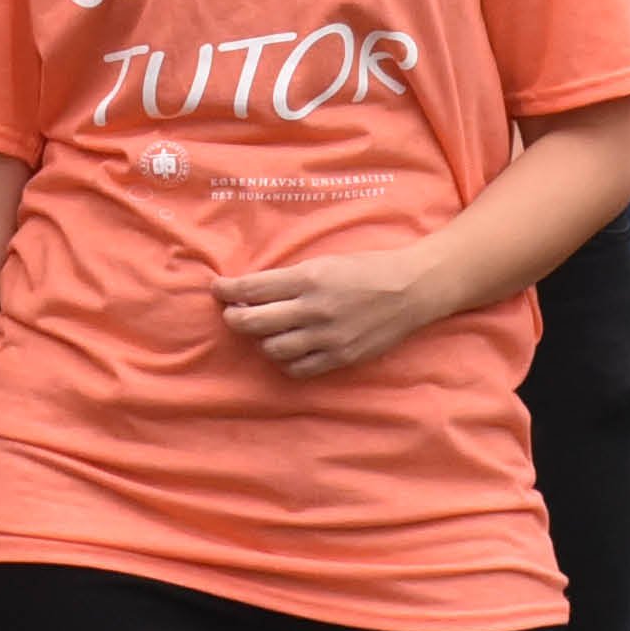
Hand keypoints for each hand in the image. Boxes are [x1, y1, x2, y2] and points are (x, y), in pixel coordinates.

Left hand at [218, 243, 451, 378]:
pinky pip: (298, 369)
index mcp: (308, 278)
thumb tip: (253, 290)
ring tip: (265, 331)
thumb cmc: (366, 269)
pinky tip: (288, 349)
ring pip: (272, 349)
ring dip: (261, 341)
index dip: (227, 290)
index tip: (217, 289)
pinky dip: (286, 361)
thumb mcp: (325, 261)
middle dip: (235, 318)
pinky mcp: (340, 357)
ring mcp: (326, 337)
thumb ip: (290, 278)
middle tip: (233, 313)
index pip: (252, 288)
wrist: (411, 289)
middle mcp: (313, 309)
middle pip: (253, 323)